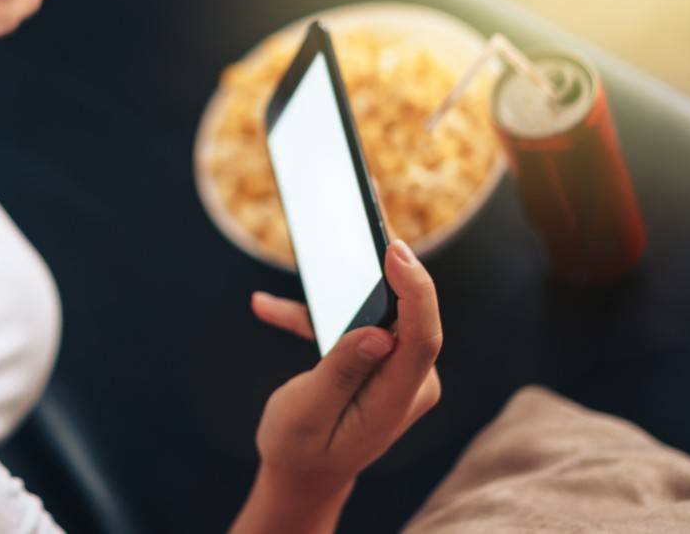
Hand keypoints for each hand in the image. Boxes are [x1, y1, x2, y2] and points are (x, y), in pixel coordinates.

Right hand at [249, 240, 442, 496]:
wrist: (304, 473)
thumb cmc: (300, 448)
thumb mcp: (307, 413)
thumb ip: (340, 372)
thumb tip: (377, 333)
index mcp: (395, 400)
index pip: (422, 337)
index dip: (414, 288)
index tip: (394, 248)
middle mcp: (410, 383)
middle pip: (408, 313)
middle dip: (385, 266)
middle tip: (363, 215)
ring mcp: (399, 371)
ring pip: (381, 313)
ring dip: (337, 291)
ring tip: (311, 253)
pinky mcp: (383, 361)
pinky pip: (357, 325)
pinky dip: (315, 317)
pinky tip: (267, 308)